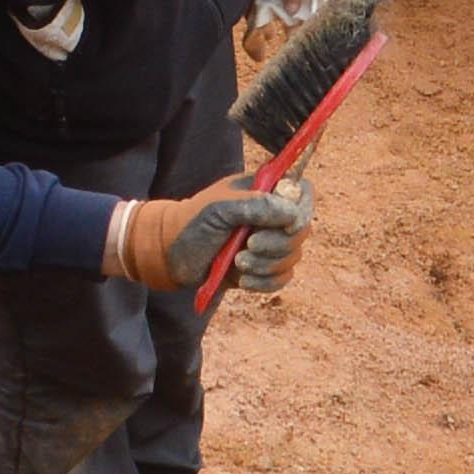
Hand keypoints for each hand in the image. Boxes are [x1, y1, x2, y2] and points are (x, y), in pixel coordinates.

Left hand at [119, 171, 311, 293]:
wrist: (170, 255)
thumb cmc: (192, 222)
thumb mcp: (221, 208)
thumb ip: (257, 205)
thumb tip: (293, 214)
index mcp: (265, 191)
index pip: (303, 193)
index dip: (301, 209)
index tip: (286, 224)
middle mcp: (272, 216)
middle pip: (302, 230)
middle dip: (276, 243)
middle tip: (248, 244)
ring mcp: (269, 244)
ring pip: (293, 257)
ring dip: (266, 264)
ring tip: (238, 262)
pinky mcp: (263, 270)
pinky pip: (281, 279)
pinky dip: (264, 282)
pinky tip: (242, 280)